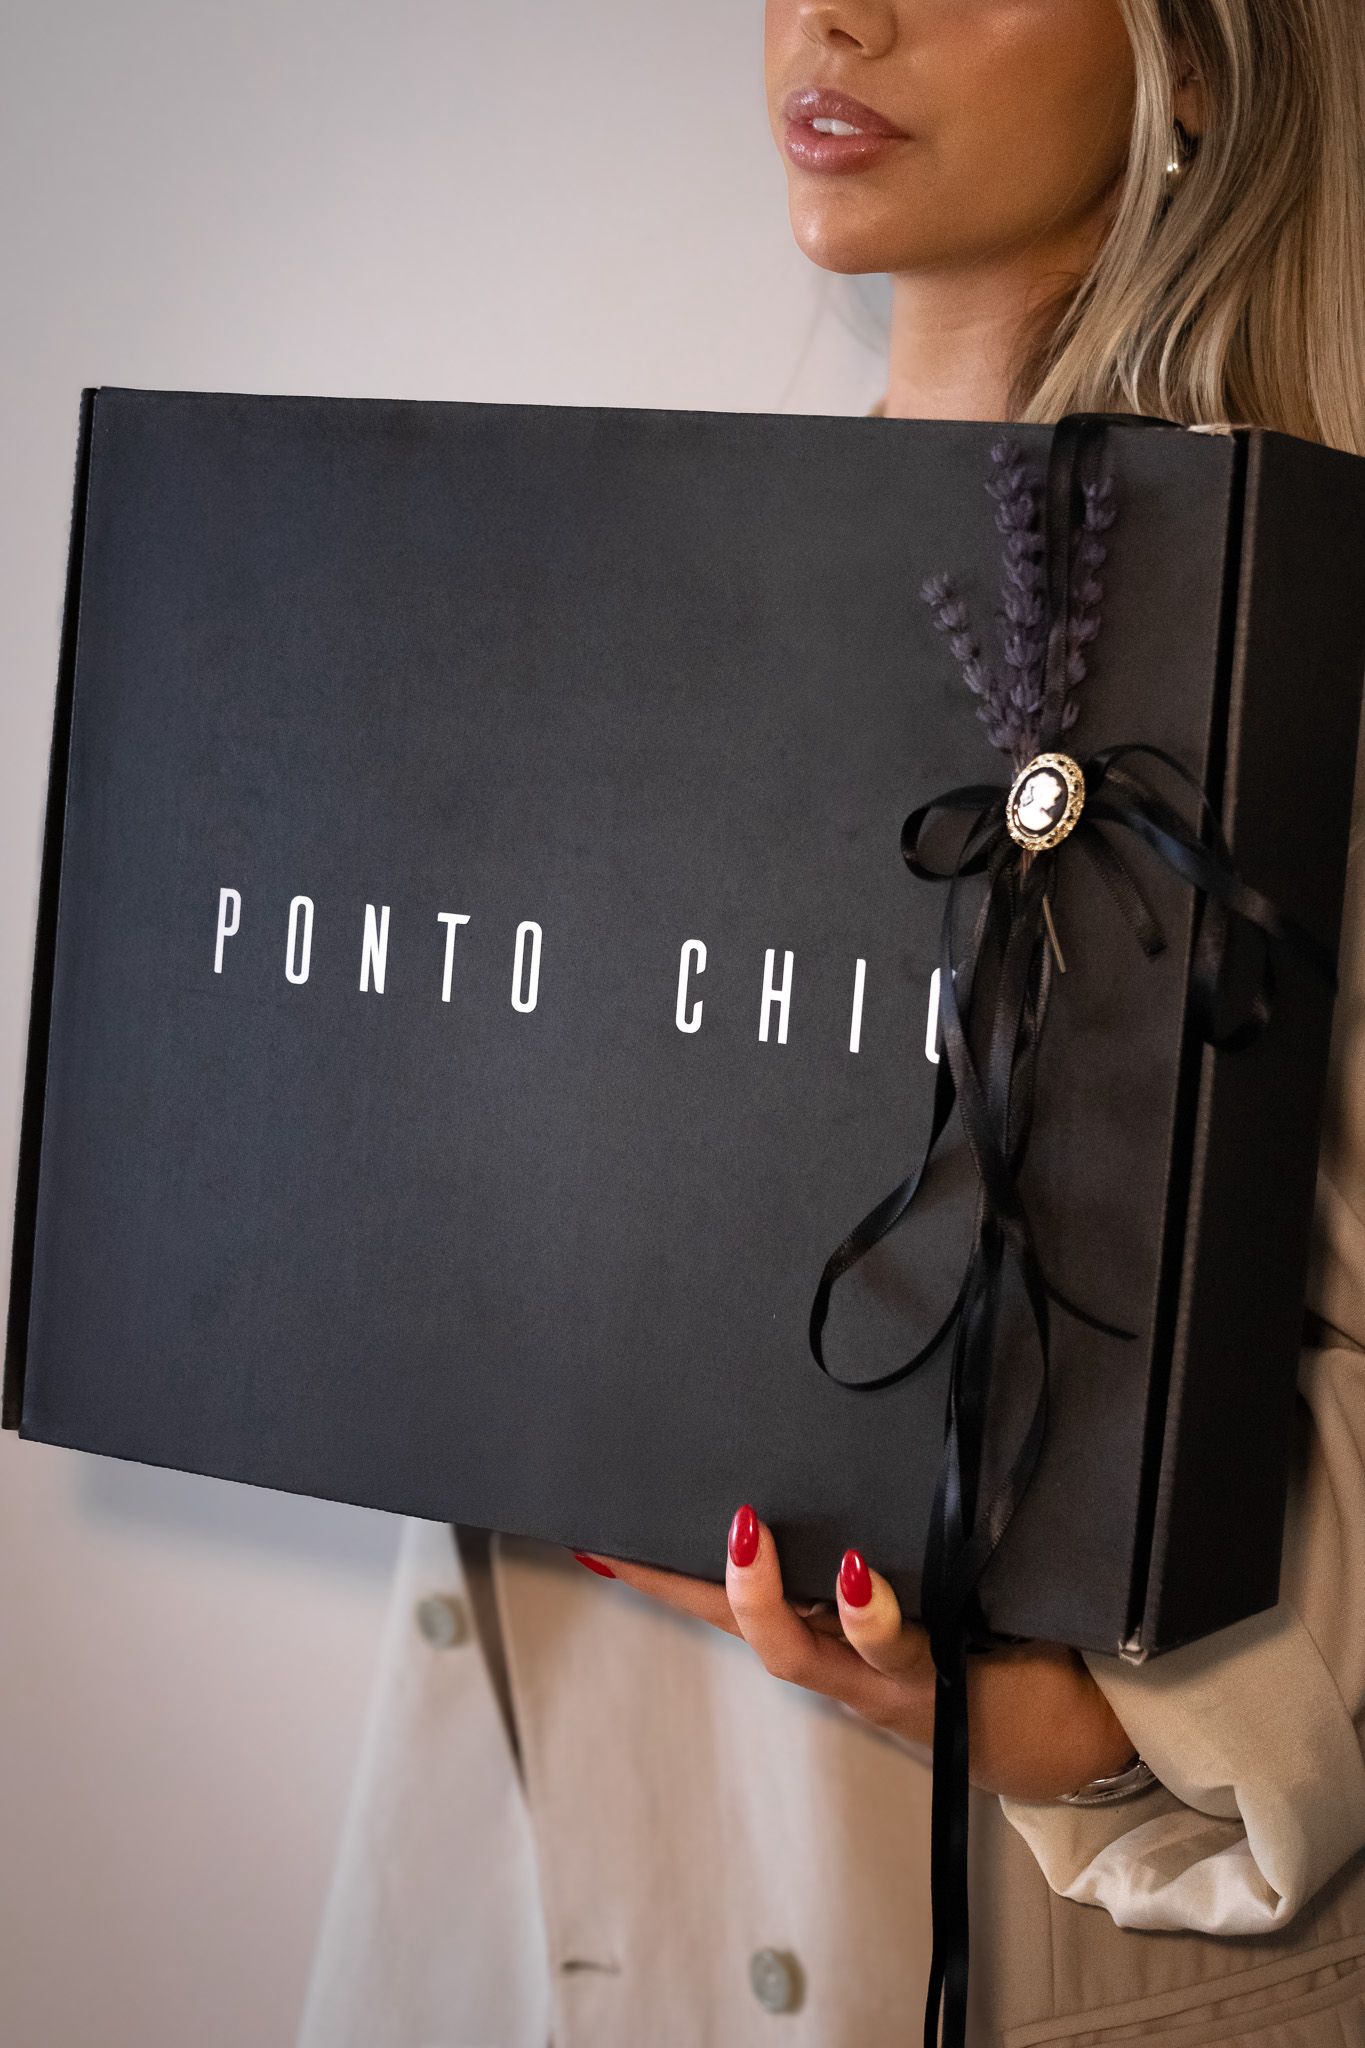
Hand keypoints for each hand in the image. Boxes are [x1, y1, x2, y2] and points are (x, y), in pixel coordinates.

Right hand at [571, 1504, 1139, 1801]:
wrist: (1054, 1728)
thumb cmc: (969, 1645)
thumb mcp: (899, 1590)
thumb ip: (855, 1537)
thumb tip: (806, 1462)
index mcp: (820, 1630)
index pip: (722, 1603)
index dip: (656, 1576)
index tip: (593, 1538)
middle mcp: (839, 1658)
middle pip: (754, 1631)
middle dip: (696, 1583)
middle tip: (642, 1541)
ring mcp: (882, 1672)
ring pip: (813, 1644)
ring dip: (775, 1598)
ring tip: (749, 1540)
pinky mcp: (938, 1671)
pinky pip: (902, 1644)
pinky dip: (877, 1613)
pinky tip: (861, 1574)